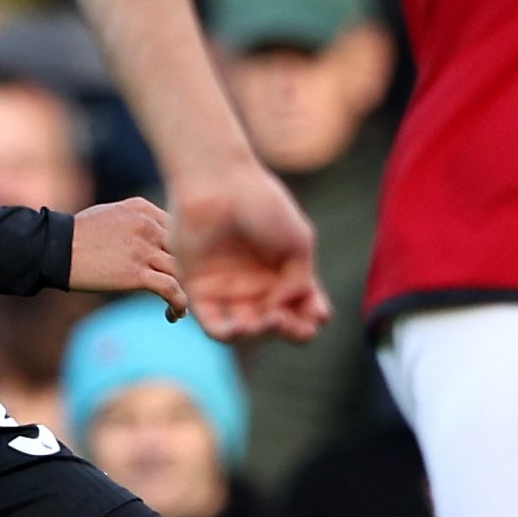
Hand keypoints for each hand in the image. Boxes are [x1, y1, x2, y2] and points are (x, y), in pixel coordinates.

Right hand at [67, 199, 185, 317]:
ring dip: (187, 290)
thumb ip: (136, 221)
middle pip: (187, 249)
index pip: (180, 228)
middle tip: (189, 289)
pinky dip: (180, 304)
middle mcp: (147, 225)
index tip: (184, 268)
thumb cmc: (77, 234)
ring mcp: (143, 248)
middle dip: (191, 270)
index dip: (187, 250)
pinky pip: (172, 289)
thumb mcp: (111, 214)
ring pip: (183, 270)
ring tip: (181, 307)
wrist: (55, 248)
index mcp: (142, 209)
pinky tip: (176, 314)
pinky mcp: (136, 273)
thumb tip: (151, 240)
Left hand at [170, 159, 329, 343]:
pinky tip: (243, 327)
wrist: (218, 183)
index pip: (303, 306)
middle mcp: (256, 283)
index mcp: (283, 270)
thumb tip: (281, 312)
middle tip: (296, 325)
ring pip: (248, 331)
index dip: (313, 316)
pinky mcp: (199, 290)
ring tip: (272, 320)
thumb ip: (298, 283)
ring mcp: (228, 289)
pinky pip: (214, 325)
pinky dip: (230, 334)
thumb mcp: (299, 243)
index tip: (318, 312)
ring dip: (263, 334)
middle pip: (277, 324)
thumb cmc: (262, 204)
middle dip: (292, 331)